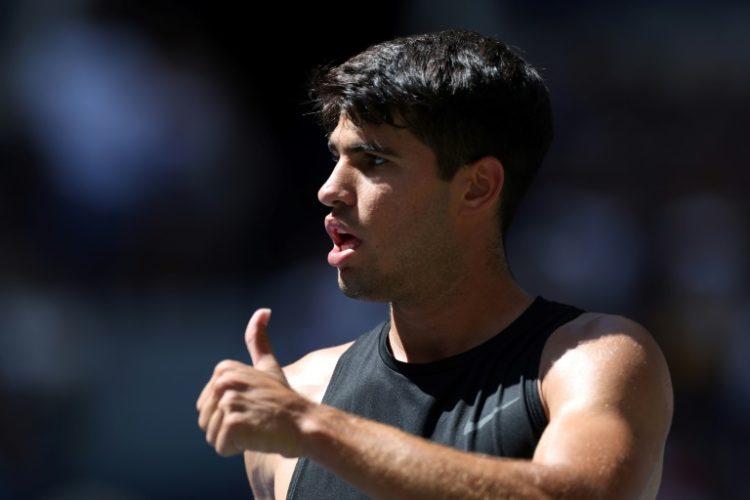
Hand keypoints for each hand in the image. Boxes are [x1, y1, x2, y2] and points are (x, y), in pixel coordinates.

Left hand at [196, 308, 310, 456]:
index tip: (253, 406)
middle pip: (205, 421)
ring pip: (212, 436)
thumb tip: (263, 310)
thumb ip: (259, 340)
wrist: (305, 423)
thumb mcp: (268, 366)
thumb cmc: (285, 400)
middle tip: (256, 419)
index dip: (229, 414)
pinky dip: (237, 449)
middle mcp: (222, 382)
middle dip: (228, 429)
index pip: (206, 407)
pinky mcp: (232, 421)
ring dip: (233, 441)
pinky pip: (221, 447)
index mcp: (224, 370)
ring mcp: (228, 400)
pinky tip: (257, 436)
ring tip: (256, 428)